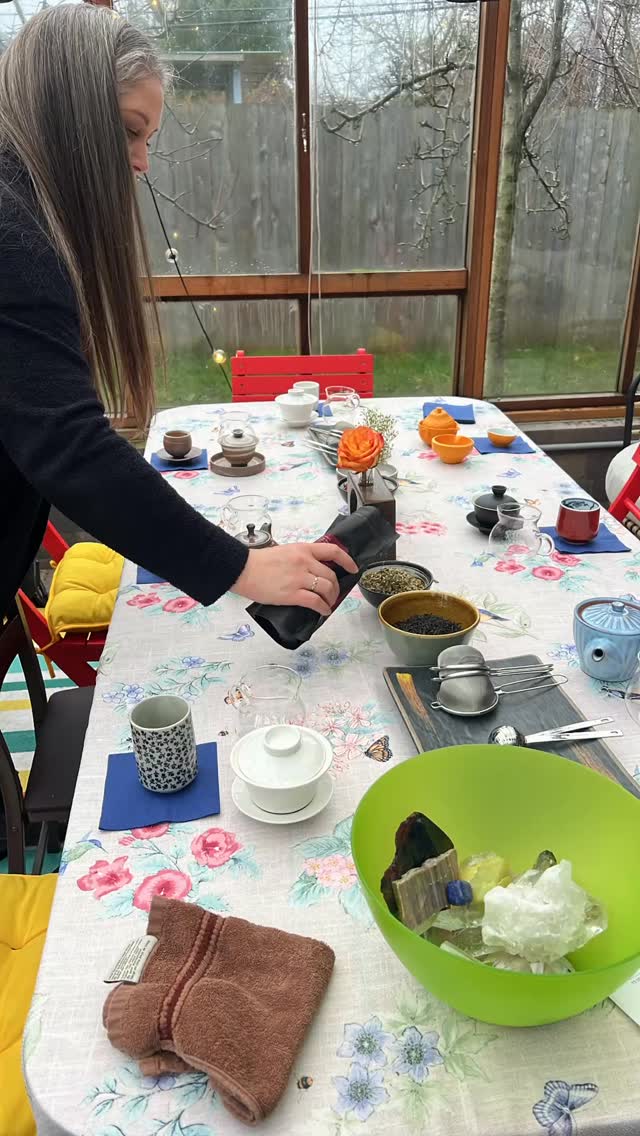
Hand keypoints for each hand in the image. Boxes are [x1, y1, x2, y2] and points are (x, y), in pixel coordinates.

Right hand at [231, 542, 358, 616]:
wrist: (243, 569)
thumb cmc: (259, 562)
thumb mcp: (284, 551)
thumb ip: (300, 558)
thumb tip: (310, 570)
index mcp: (303, 549)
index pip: (333, 551)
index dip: (347, 560)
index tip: (353, 568)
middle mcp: (305, 562)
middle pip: (331, 575)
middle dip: (336, 587)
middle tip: (333, 594)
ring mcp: (300, 578)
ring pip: (327, 589)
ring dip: (331, 598)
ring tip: (327, 603)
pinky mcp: (293, 594)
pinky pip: (315, 602)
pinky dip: (323, 608)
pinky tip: (323, 611)